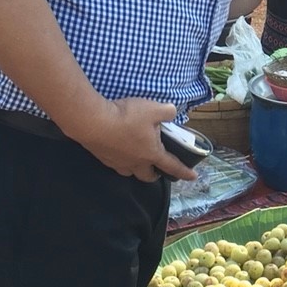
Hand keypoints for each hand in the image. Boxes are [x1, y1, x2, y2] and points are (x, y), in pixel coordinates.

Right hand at [65, 97, 195, 182]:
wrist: (93, 122)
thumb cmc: (126, 117)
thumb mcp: (153, 108)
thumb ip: (167, 111)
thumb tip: (172, 112)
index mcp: (151, 154)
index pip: (172, 166)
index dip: (184, 172)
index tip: (193, 177)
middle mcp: (135, 163)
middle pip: (148, 177)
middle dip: (156, 174)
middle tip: (158, 168)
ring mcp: (117, 163)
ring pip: (130, 172)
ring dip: (137, 168)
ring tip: (138, 158)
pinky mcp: (103, 158)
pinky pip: (116, 164)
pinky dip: (121, 159)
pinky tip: (119, 149)